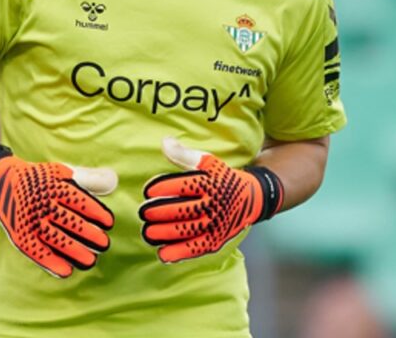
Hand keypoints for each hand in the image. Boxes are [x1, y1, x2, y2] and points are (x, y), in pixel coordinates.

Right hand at [0, 137, 116, 277]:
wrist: (2, 180)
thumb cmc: (39, 178)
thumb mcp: (62, 171)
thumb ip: (88, 177)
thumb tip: (113, 181)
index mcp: (55, 186)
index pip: (81, 202)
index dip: (97, 213)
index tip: (109, 223)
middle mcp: (42, 204)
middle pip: (71, 223)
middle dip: (91, 235)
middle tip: (105, 244)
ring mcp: (30, 221)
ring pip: (56, 239)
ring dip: (76, 252)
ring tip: (91, 260)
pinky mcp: (20, 234)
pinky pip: (37, 252)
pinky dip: (52, 263)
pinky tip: (66, 271)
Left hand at [139, 138, 283, 263]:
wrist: (253, 199)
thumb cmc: (224, 178)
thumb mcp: (209, 162)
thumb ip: (185, 154)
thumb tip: (164, 143)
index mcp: (210, 183)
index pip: (181, 185)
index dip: (161, 188)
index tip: (147, 191)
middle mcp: (213, 205)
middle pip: (180, 211)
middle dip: (157, 213)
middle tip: (143, 212)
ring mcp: (215, 225)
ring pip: (184, 231)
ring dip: (162, 233)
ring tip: (147, 232)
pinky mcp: (216, 240)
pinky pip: (195, 249)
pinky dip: (177, 253)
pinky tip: (162, 253)